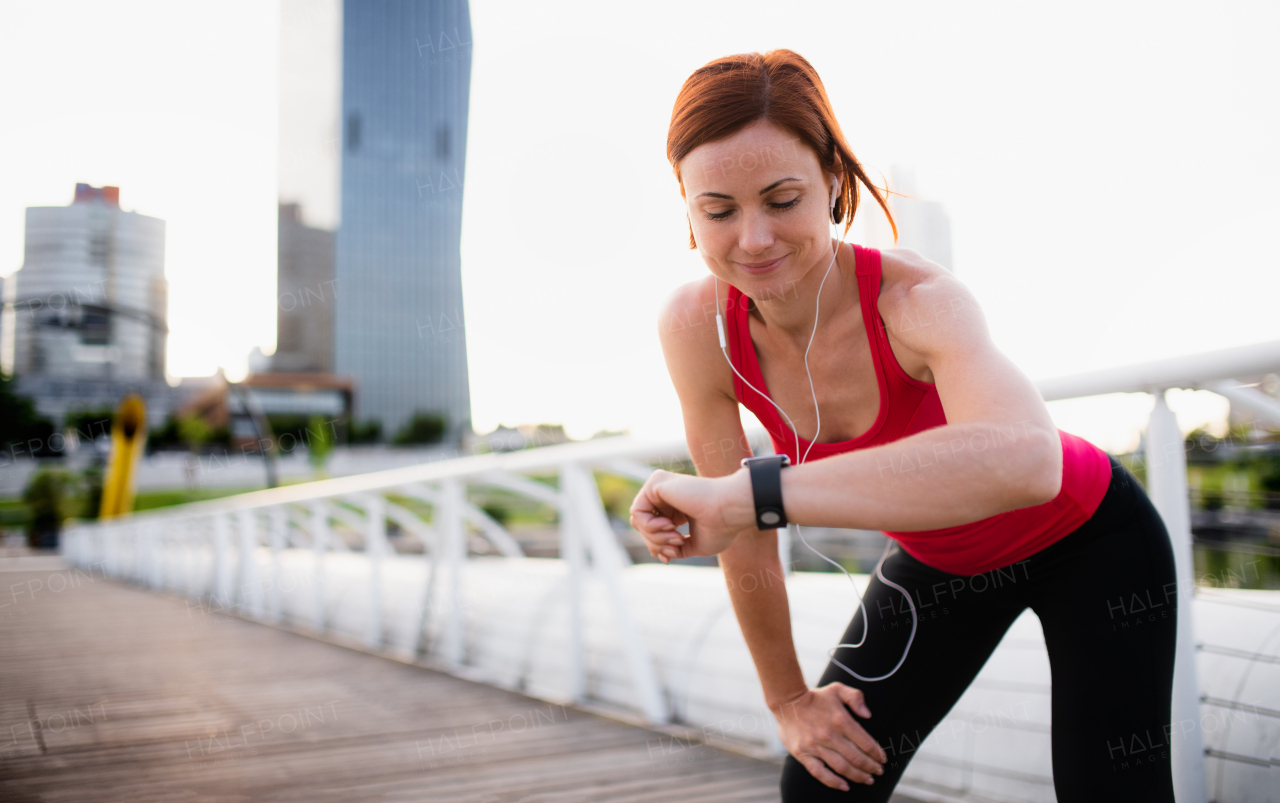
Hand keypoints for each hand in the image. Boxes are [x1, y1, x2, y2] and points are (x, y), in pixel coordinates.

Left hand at [628, 468, 754, 561]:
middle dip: (656, 543)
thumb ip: (675, 548)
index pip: (653, 530)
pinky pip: (637, 511)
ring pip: (639, 520)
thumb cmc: (720, 527)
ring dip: (654, 537)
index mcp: (676, 508)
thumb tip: (659, 554)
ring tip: (676, 536)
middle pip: (643, 527)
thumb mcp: (694, 545)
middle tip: (676, 545)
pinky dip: (649, 526)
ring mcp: (661, 488)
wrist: (729, 511)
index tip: (672, 555)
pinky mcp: (656, 482)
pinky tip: (670, 525)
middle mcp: (666, 496)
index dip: (658, 546)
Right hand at [773, 684, 885, 790]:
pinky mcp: (803, 754)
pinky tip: (844, 786)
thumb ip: (855, 697)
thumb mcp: (837, 689)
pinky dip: (834, 782)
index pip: (865, 742)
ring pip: (842, 767)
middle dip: (871, 767)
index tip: (882, 759)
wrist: (786, 702)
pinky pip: (820, 773)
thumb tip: (868, 715)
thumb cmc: (815, 697)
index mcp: (841, 720)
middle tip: (878, 771)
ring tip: (868, 779)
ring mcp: (816, 746)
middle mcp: (830, 735)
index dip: (877, 753)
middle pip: (856, 757)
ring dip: (858, 776)